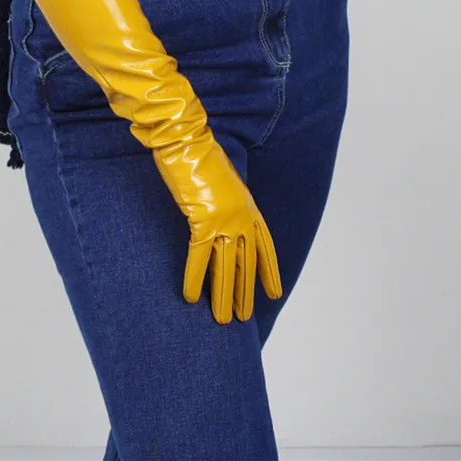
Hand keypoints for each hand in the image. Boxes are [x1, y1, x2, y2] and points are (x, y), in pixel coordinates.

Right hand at [152, 125, 282, 323]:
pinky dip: (194, 279)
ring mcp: (224, 221)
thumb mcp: (223, 178)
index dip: (268, 272)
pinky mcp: (202, 222)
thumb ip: (226, 199)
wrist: (187, 141)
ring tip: (222, 320)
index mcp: (250, 207)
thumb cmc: (200, 154)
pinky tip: (191, 298)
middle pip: (246, 264)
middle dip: (244, 292)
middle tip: (243, 317)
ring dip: (223, 296)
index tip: (274, 293)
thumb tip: (222, 210)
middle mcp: (242, 218)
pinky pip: (199, 258)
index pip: (265, 247)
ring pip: (225, 268)